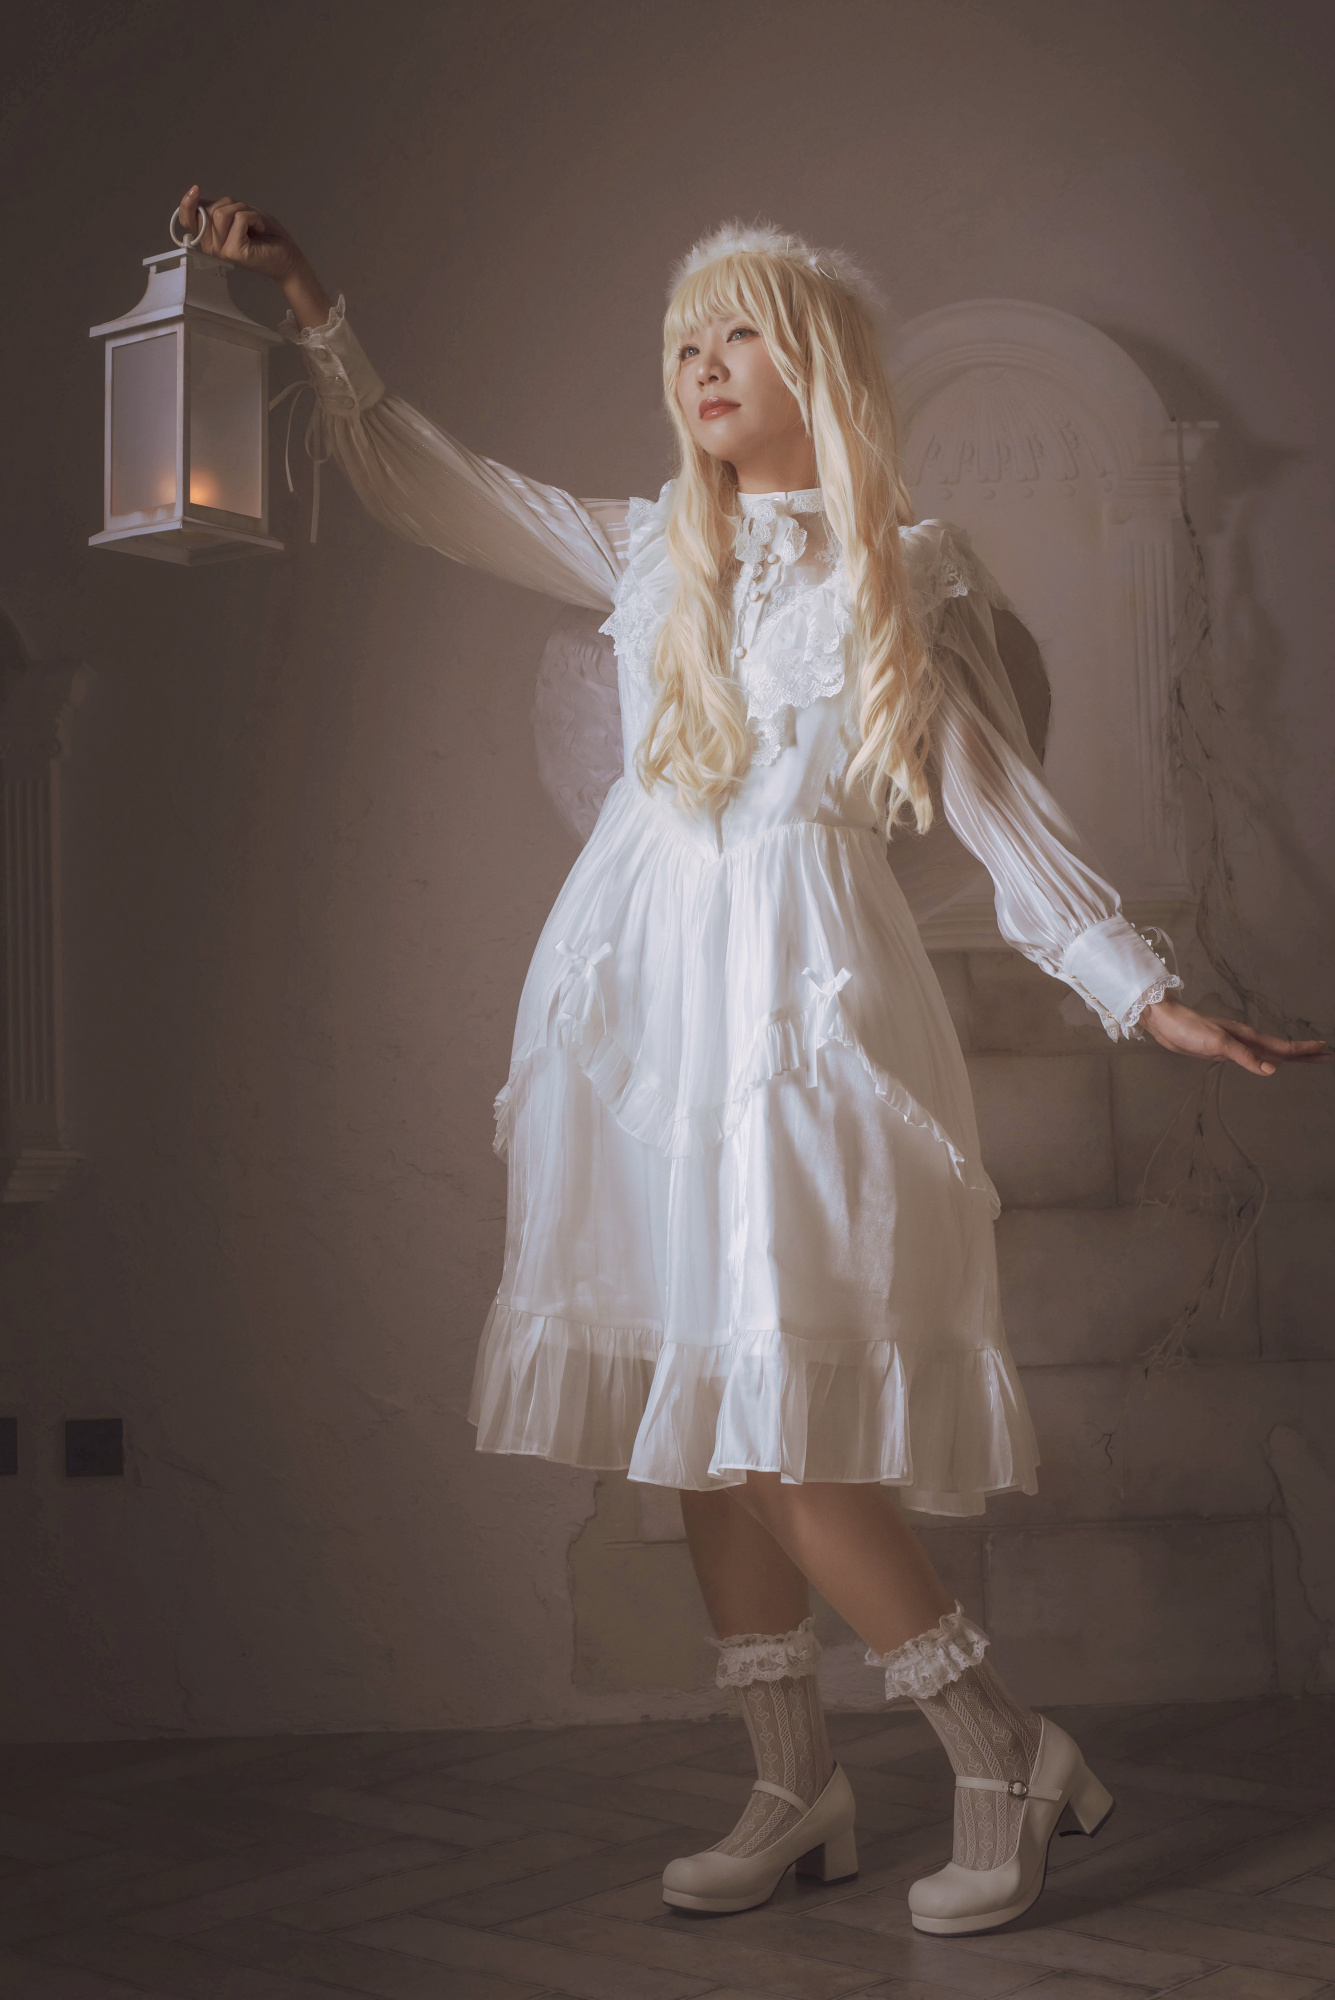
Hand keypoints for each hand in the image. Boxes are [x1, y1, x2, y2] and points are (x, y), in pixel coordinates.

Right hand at [175, 185, 331, 327]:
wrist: (288, 256)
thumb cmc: (266, 235)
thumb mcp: (238, 214)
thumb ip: (216, 208)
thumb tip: (195, 196)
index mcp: (209, 238)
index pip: (188, 219)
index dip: (187, 203)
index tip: (195, 189)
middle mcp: (211, 247)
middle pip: (207, 210)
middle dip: (231, 204)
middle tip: (248, 218)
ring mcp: (221, 251)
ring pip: (222, 213)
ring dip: (244, 210)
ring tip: (255, 224)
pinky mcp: (233, 252)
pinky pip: (239, 219)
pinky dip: (254, 217)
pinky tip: (260, 229)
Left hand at [1139, 995, 1331, 1075]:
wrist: (1165, 1022)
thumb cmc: (1189, 1028)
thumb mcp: (1217, 1043)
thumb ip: (1244, 1057)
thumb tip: (1271, 1071)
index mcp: (1248, 1037)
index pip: (1283, 1047)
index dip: (1304, 1051)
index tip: (1326, 1050)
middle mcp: (1245, 1040)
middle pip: (1282, 1049)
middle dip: (1304, 1054)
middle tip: (1327, 1056)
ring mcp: (1236, 1045)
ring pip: (1269, 1052)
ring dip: (1288, 1056)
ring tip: (1305, 1059)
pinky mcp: (1224, 1050)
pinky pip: (1254, 1056)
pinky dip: (1266, 1060)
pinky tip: (1267, 1064)